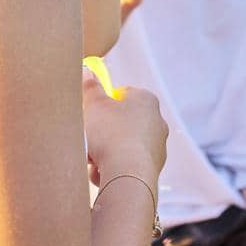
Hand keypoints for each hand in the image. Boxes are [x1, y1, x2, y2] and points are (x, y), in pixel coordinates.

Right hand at [83, 70, 166, 188]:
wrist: (127, 175)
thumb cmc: (111, 134)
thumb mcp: (94, 104)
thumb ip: (90, 86)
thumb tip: (88, 70)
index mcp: (146, 100)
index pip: (122, 94)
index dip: (103, 102)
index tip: (90, 111)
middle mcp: (157, 122)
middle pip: (121, 122)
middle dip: (102, 131)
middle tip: (88, 136)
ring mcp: (157, 147)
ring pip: (122, 145)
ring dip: (105, 151)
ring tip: (92, 157)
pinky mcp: (152, 169)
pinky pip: (126, 165)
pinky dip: (113, 167)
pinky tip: (102, 172)